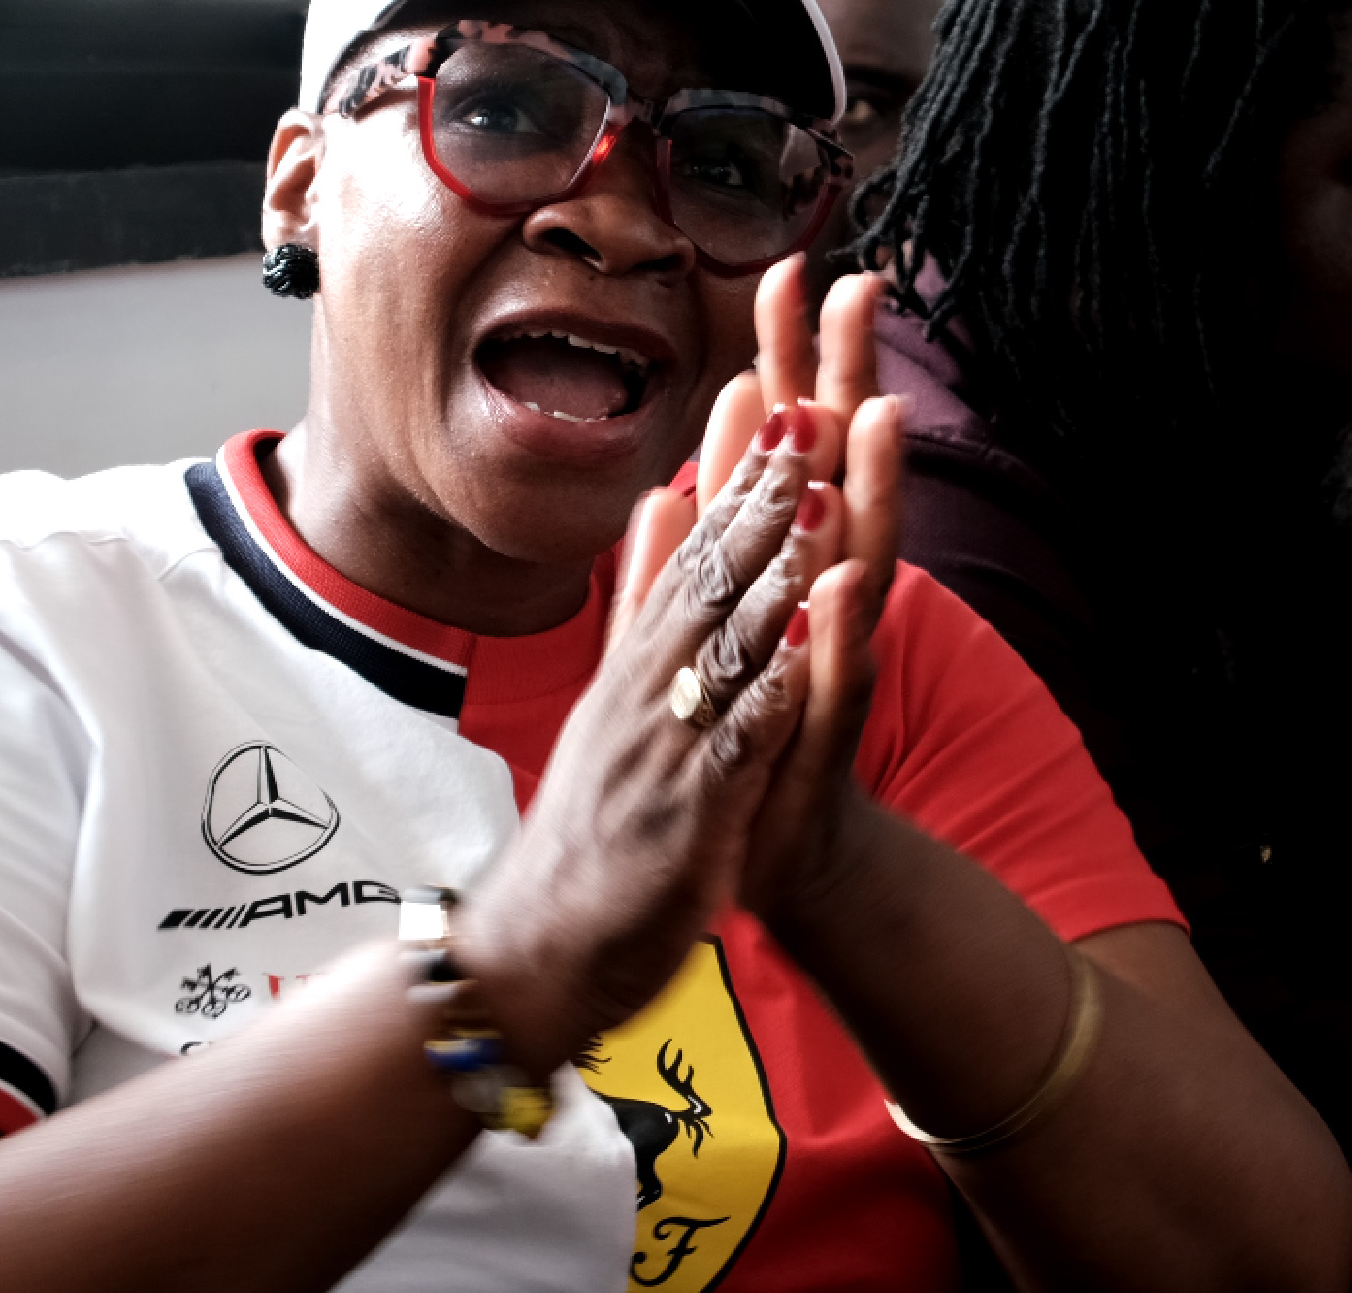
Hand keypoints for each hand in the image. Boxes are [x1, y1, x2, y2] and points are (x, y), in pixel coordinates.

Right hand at [450, 402, 824, 1072]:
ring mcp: (661, 754)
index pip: (692, 555)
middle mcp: (645, 696)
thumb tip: (663, 503)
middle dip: (761, 498)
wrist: (530, 956)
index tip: (781, 394)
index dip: (739, 479)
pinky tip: (808, 650)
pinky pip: (731, 750)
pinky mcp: (681, 822)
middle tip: (807, 407)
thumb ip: (642, 606)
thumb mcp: (612, 702)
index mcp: (637, 668)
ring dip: (774, 574)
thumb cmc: (586, 833)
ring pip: (723, 650)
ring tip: (821, 502)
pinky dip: (768, 696)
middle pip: (709, 581)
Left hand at [668, 258, 904, 918]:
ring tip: (879, 415)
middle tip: (863, 289)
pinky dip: (840, 631)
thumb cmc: (758, 720)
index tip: (796, 265)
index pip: (800, 438)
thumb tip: (731, 411)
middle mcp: (829, 590)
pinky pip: (837, 674)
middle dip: (851, 382)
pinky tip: (845, 583)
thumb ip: (733, 511)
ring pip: (858, 557)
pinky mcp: (825, 731)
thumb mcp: (736, 599)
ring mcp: (835, 657)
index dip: (798, 357)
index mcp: (796, 557)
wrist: (781, 846)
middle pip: (844, 470)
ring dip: (873, 488)